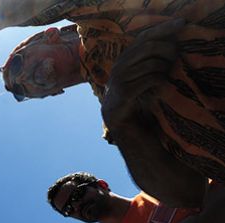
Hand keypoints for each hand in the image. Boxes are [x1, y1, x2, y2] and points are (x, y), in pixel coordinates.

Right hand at [101, 18, 183, 132]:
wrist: (120, 119)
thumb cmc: (135, 94)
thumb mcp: (140, 73)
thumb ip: (148, 58)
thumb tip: (172, 43)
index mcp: (123, 58)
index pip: (144, 36)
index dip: (163, 28)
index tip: (181, 24)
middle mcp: (119, 66)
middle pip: (149, 47)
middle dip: (167, 49)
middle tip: (177, 55)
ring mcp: (120, 79)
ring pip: (152, 63)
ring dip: (165, 67)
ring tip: (167, 73)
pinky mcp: (125, 92)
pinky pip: (150, 79)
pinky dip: (160, 81)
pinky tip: (162, 86)